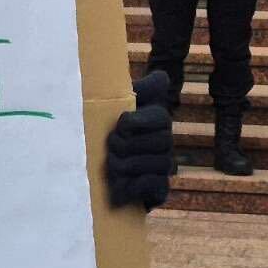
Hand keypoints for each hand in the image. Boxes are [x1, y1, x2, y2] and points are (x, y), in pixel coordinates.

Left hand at [105, 71, 173, 210]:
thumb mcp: (120, 105)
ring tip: (111, 165)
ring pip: (153, 164)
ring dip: (125, 165)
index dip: (136, 122)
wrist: (101, 170)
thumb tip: (161, 77)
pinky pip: (155, 186)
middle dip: (127, 145)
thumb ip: (139, 90)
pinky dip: (133, 185)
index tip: (119, 125)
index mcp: (158, 120)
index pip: (160, 118)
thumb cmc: (109, 129)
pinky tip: (119, 184)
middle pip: (159, 142)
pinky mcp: (159, 189)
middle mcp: (166, 143)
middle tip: (110, 147)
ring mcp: (164, 166)